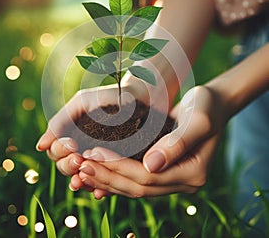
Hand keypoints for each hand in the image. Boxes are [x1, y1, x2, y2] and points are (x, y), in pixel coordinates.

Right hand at [36, 82, 148, 190]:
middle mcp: (80, 148)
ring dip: (79, 179)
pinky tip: (99, 191)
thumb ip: (60, 122)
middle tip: (79, 159)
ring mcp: (95, 158)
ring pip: (80, 177)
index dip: (59, 151)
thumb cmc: (107, 97)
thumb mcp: (81, 104)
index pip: (55, 151)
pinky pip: (100, 182)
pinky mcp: (112, 167)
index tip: (71, 145)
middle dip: (68, 165)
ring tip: (84, 176)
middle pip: (64, 166)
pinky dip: (97, 188)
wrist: (138, 98)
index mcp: (70, 134)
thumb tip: (40, 147)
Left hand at [69, 85, 226, 197]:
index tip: (95, 153)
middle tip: (81, 165)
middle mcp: (182, 182)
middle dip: (107, 176)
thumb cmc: (206, 107)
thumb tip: (151, 166)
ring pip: (134, 187)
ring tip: (82, 169)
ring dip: (107, 179)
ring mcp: (172, 178)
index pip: (149, 177)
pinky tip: (96, 171)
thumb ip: (177, 144)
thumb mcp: (198, 120)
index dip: (119, 167)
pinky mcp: (162, 170)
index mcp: (192, 174)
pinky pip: (135, 179)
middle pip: (138, 187)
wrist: (211, 104)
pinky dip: (115, 176)